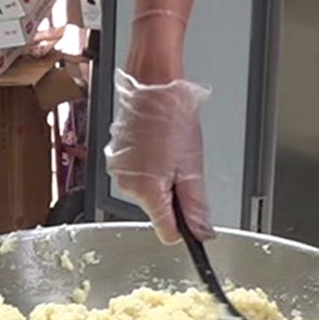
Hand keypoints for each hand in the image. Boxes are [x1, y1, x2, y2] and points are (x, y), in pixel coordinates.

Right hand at [103, 69, 211, 243]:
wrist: (153, 86)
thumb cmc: (173, 118)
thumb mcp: (193, 167)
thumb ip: (196, 206)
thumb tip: (202, 233)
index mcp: (147, 191)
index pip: (166, 232)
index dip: (183, 227)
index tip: (191, 216)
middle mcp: (127, 186)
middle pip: (157, 210)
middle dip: (171, 196)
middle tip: (181, 167)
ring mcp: (118, 171)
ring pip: (147, 192)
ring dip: (160, 180)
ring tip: (167, 152)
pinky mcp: (116, 158)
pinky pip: (137, 175)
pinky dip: (149, 167)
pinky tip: (156, 147)